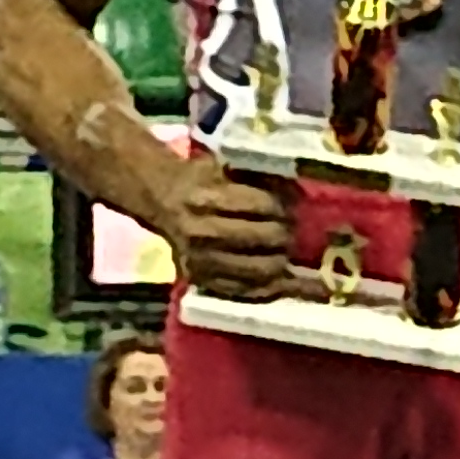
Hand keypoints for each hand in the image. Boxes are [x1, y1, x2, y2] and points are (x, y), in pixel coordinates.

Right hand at [162, 155, 302, 303]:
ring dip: (279, 264)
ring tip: (287, 256)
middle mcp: (201, 230)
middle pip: (260, 238)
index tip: (289, 209)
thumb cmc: (200, 179)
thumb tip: (297, 194)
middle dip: (283, 236)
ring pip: (254, 269)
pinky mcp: (200, 279)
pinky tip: (281, 282)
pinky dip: (265, 288)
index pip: (259, 205)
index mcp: (207, 197)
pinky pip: (241, 291)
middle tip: (291, 234)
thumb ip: (256, 179)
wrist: (161, 198)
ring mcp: (199, 259)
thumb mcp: (224, 167)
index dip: (280, 208)